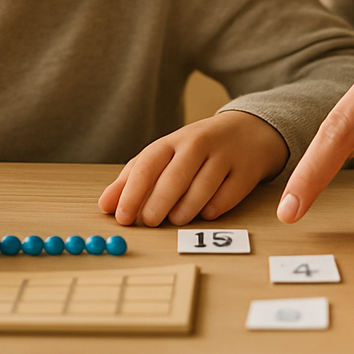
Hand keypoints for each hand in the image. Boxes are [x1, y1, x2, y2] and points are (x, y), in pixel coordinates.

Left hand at [98, 111, 288, 226]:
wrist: (248, 131)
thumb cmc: (197, 149)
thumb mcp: (165, 155)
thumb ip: (134, 178)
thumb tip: (105, 204)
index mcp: (173, 141)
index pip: (148, 163)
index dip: (132, 191)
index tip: (121, 216)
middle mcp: (198, 145)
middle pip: (176, 175)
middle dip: (159, 201)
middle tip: (149, 221)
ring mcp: (224, 157)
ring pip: (203, 185)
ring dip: (186, 207)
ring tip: (176, 219)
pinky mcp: (247, 172)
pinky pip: (230, 194)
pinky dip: (216, 207)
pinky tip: (206, 213)